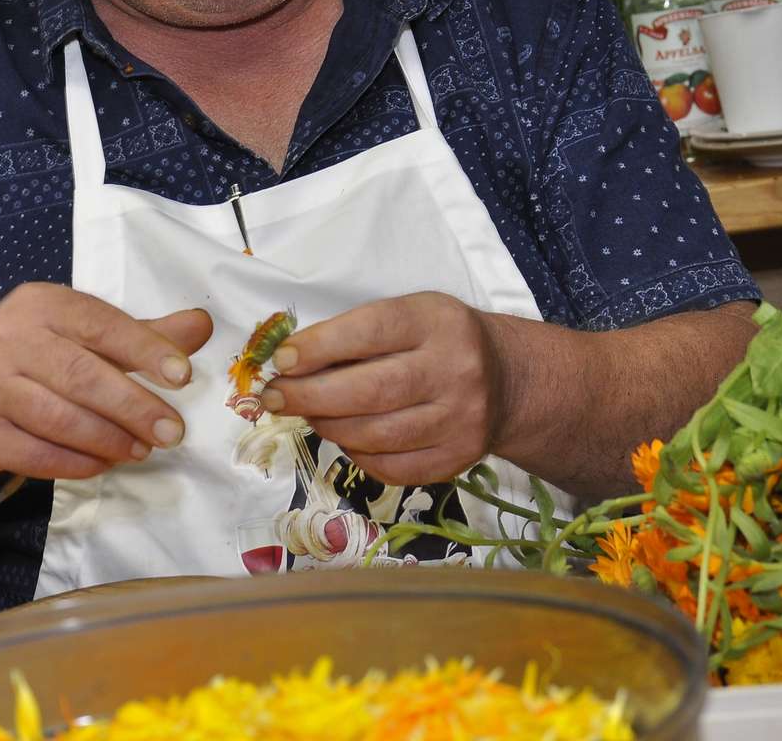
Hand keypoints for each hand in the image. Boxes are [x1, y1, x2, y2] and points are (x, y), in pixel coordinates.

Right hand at [0, 284, 212, 481]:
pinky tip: (104, 463)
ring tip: (142, 449)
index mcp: (41, 304)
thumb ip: (141, 334)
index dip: (144, 349)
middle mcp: (9, 339)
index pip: (100, 324)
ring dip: (109, 439)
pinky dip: (77, 463)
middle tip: (171, 431)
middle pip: (81, 376)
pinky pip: (36, 455)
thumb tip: (201, 326)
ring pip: (59, 419)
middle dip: (133, 406)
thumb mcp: (82, 332)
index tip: (181, 376)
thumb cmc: (35, 356)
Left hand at [261, 291, 504, 487]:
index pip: (371, 331)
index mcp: (438, 322)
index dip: (320, 347)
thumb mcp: (410, 315)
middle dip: (310, 396)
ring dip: (328, 426)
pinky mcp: (458, 459)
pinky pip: (390, 467)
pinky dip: (357, 454)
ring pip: (376, 435)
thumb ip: (358, 333)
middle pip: (370, 391)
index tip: (283, 360)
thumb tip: (292, 365)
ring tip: (310, 414)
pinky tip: (346, 436)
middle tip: (275, 397)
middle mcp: (455, 370)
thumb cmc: (439, 340)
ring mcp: (460, 420)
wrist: (507, 380)